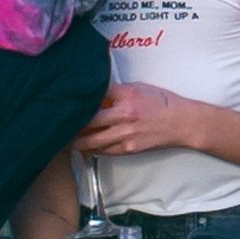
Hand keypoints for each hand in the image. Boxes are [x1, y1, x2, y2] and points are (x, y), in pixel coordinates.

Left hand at [76, 81, 197, 154]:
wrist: (182, 123)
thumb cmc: (162, 103)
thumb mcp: (139, 88)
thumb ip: (116, 91)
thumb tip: (96, 95)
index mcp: (126, 96)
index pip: (95, 95)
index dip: (78, 98)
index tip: (65, 99)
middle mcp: (124, 115)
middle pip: (88, 120)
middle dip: (71, 123)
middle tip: (57, 122)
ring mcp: (125, 135)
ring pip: (92, 140)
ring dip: (76, 140)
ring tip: (64, 138)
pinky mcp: (128, 149)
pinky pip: (104, 151)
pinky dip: (92, 149)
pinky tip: (83, 146)